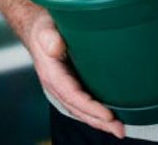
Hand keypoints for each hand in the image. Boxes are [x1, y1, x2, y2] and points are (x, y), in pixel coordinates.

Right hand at [26, 12, 124, 138]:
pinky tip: (108, 117)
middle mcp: (56, 85)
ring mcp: (63, 86)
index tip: (108, 115)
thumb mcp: (44, 28)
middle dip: (99, 122)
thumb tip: (55, 47)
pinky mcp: (71, 83)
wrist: (37, 27)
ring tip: (118, 129)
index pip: (72, 96)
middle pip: (78, 109)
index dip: (90, 108)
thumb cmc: (43, 28)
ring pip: (81, 109)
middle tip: (120, 130)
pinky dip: (95, 112)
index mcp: (51, 74)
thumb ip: (49, 37)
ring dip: (99, 121)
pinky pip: (82, 103)